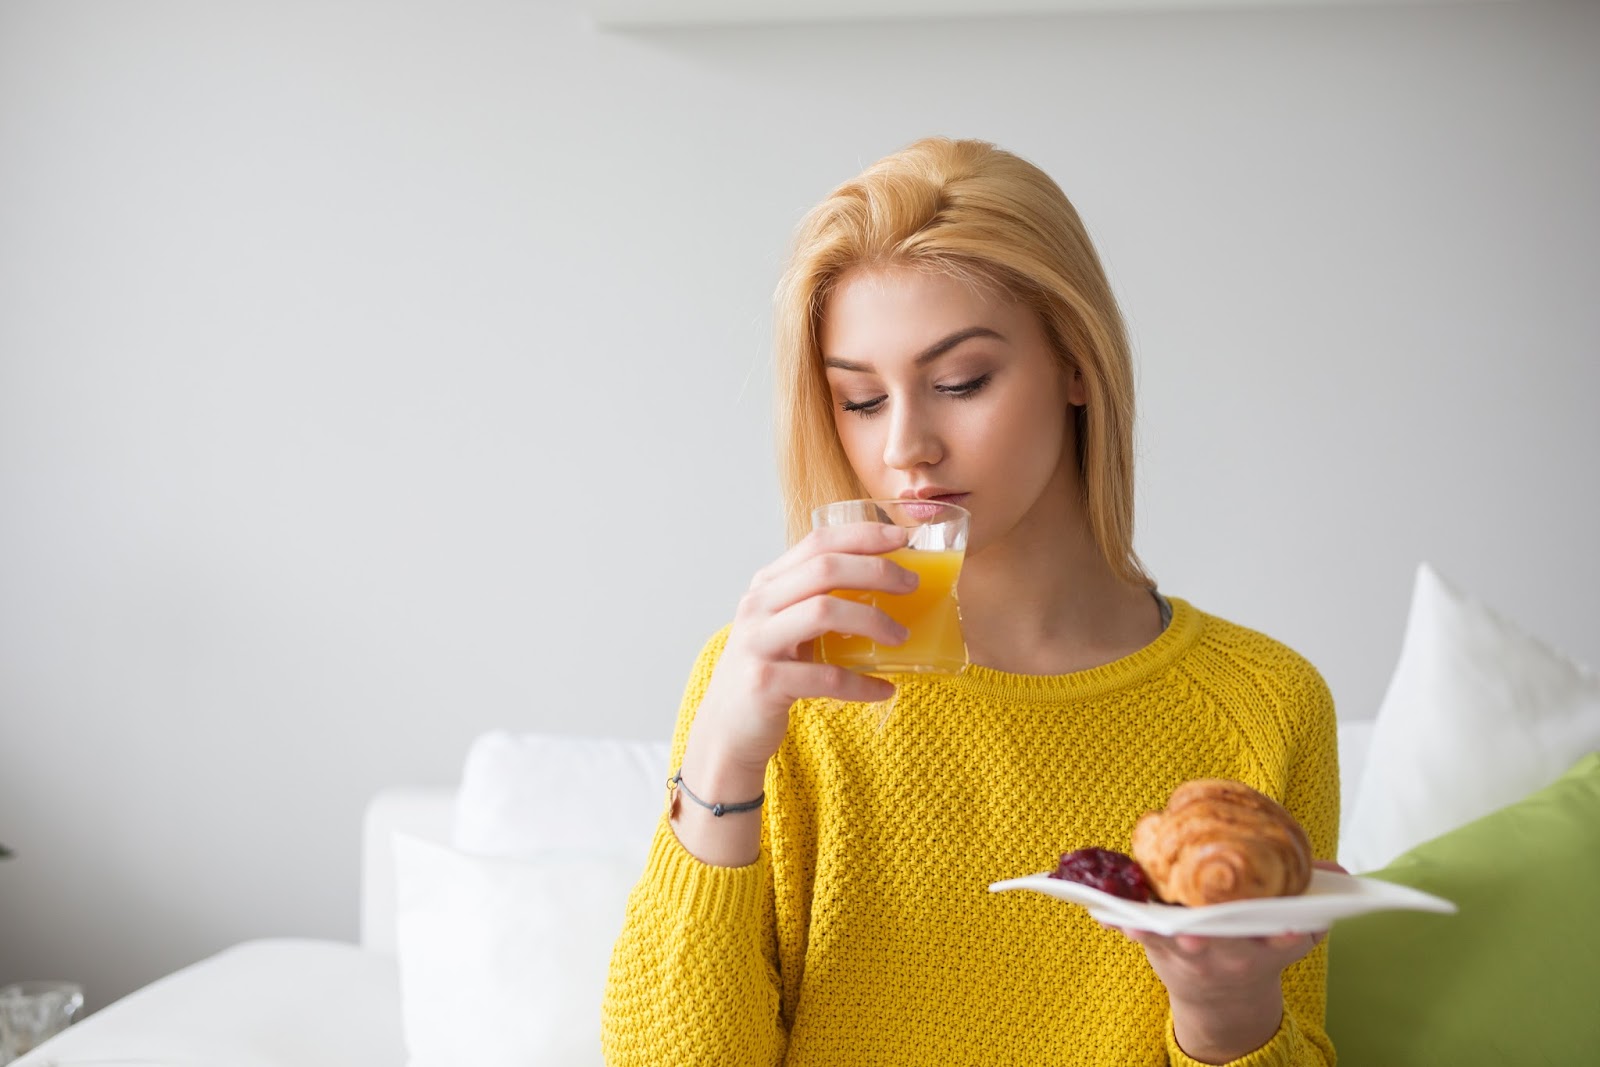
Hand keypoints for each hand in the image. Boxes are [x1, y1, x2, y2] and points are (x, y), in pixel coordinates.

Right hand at [673, 521, 914, 864]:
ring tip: (901, 637)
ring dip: (872, 621)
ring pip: (824, 612)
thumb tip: (889, 585)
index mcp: (767, 585)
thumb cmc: (770, 672)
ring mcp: (758, 643)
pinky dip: (862, 683)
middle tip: (911, 586)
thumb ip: (818, 601)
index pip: (817, 543)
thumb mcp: (785, 627)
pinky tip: (884, 689)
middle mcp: (758, 606)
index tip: (903, 538)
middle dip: (876, 571)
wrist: (727, 730)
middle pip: (824, 569)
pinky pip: (826, 677)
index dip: (862, 535)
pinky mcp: (765, 682)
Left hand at [1109, 860, 1346, 1063]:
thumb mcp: (1289, 928)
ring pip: (1172, 943)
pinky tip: (1105, 914)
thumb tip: (1338, 872)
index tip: (1284, 931)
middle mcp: (1229, 955)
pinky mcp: (1161, 950)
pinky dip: (1123, 923)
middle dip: (1206, 937)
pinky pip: (1140, 935)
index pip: (1280, 942)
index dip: (1283, 937)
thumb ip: (1310, 898)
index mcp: (1266, 946)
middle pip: (1218, 945)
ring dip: (1153, 931)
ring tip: (1133, 919)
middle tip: (1192, 931)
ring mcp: (1192, 955)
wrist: (1223, 998)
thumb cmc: (1255, 943)